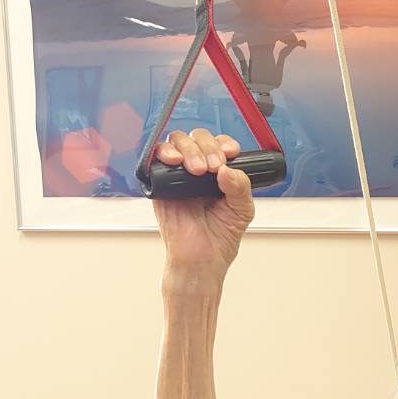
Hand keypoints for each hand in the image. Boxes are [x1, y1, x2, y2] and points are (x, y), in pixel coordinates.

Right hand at [154, 129, 254, 277]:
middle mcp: (197, 170)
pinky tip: (175, 161)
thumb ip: (241, 186)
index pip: (219, 144)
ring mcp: (177, 175)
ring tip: (197, 169)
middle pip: (197, 138)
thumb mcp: (242, 210)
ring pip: (177, 142)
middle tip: (213, 167)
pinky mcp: (160, 184)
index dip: (224, 143)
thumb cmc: (220, 238)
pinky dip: (164, 152)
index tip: (230, 153)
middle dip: (207, 147)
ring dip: (189, 149)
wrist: (201, 260)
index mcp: (219, 173)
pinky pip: (156, 158)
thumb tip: (228, 169)